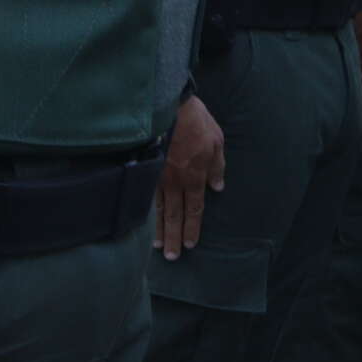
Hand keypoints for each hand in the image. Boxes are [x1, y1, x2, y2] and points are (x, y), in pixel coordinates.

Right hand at [156, 95, 224, 258]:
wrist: (168, 105)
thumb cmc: (196, 120)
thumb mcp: (217, 140)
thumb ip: (217, 166)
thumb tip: (218, 187)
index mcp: (195, 176)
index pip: (194, 209)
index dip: (192, 227)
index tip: (190, 244)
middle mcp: (176, 181)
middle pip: (175, 215)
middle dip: (174, 237)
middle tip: (172, 257)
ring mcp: (158, 175)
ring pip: (158, 208)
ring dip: (159, 228)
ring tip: (158, 246)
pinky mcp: (145, 167)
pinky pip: (146, 194)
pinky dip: (146, 210)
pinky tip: (144, 220)